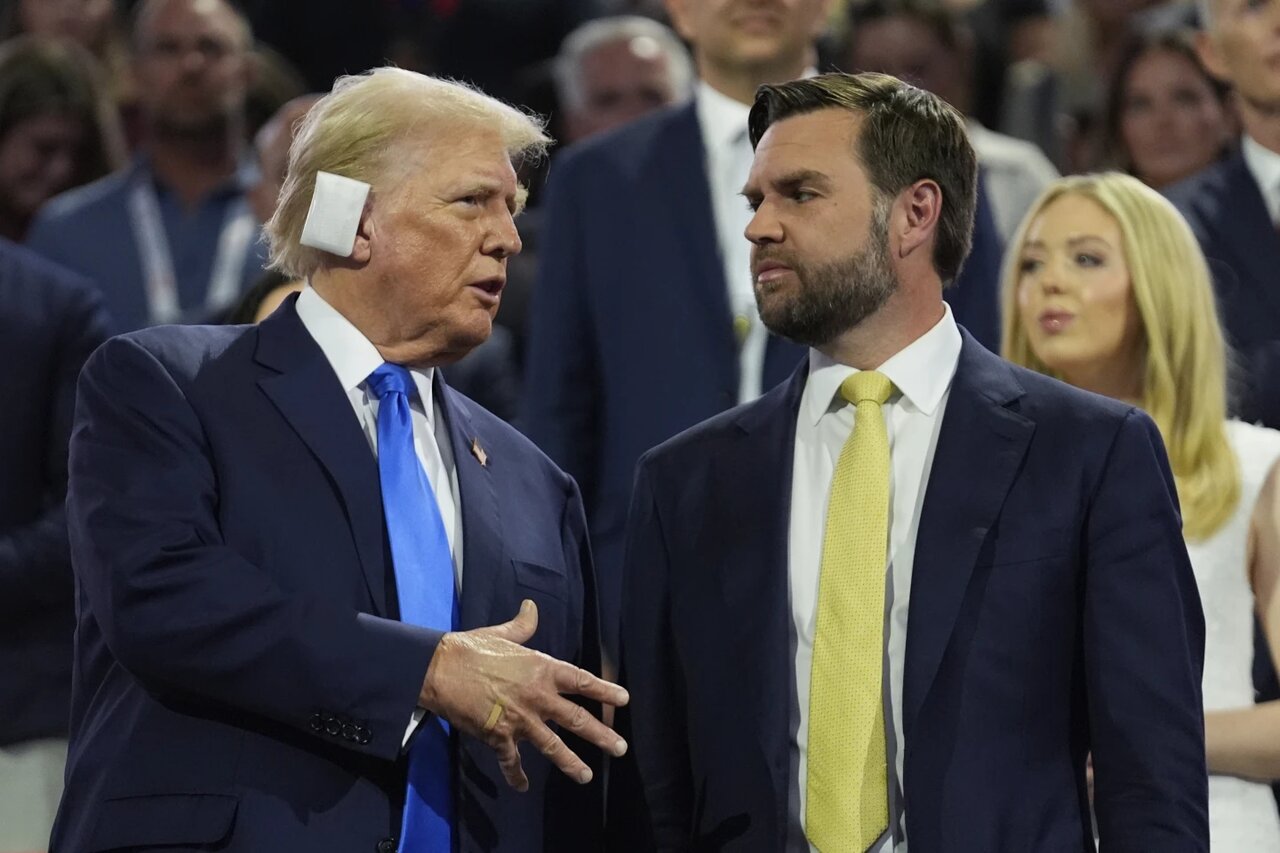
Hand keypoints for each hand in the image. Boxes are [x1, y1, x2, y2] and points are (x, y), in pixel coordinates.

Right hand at [419, 599, 628, 790]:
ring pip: (552, 746)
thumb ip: (522, 625)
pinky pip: (511, 760)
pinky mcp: (499, 736)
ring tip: (586, 776)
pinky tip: (521, 786)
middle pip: (576, 719)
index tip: (623, 700)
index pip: (582, 681)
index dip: (605, 691)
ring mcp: (520, 719)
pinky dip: (515, 774)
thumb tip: (531, 607)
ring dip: (569, 762)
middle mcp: (538, 696)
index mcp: (542, 669)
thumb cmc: (471, 648)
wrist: (440, 669)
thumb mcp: (502, 633)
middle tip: (620, 748)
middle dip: (601, 735)